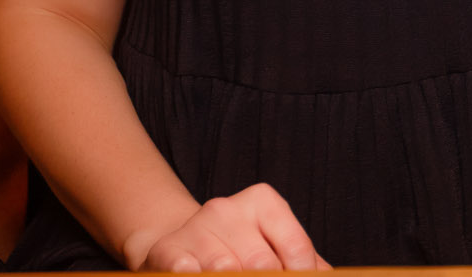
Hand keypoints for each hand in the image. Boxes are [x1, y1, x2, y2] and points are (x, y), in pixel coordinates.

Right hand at [128, 183, 330, 271]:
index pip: (295, 246)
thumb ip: (304, 262)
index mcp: (263, 202)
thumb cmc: (239, 249)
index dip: (302, 275)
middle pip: (261, 263)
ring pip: (225, 270)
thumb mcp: (273, 247)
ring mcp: (196, 227)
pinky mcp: (168, 249)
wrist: (181, 245)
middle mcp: (227, 208)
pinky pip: (188, 271)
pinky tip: (201, 276)